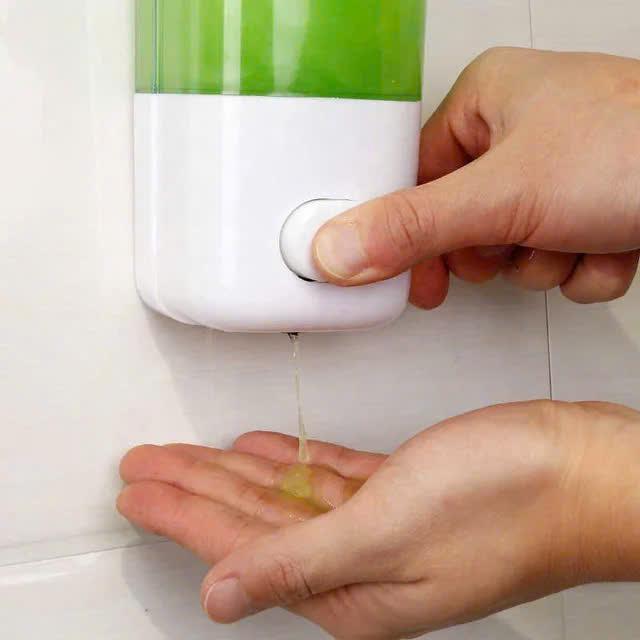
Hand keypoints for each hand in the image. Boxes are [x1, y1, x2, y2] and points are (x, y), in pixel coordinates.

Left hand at [117, 401, 639, 638]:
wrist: (584, 470)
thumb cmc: (510, 502)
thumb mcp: (388, 531)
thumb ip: (297, 563)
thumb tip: (219, 598)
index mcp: (348, 587)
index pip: (234, 548)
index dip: (178, 515)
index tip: (139, 489)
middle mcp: (357, 562)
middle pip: (248, 522)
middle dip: (191, 490)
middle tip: (145, 467)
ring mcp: (378, 524)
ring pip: (281, 497)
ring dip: (231, 474)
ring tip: (188, 457)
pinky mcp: (400, 489)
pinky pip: (324, 478)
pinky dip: (289, 465)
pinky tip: (262, 452)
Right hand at [312, 48, 639, 308]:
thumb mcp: (504, 194)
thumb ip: (413, 229)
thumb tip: (338, 250)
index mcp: (487, 102)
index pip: (413, 179)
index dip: (407, 233)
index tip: (405, 273)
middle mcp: (521, 134)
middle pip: (460, 224)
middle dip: (493, 251)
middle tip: (507, 242)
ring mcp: (560, 175)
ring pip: (511, 253)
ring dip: (542, 262)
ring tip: (575, 232)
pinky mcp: (592, 210)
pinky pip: (556, 264)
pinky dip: (581, 268)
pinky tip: (608, 241)